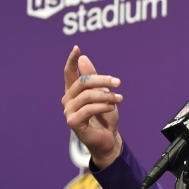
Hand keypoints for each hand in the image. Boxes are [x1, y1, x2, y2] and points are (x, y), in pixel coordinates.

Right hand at [62, 45, 123, 167]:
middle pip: (82, 82)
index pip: (69, 73)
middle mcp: (68, 100)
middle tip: (117, 82)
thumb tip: (83, 59)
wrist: (108, 139)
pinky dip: (103, 106)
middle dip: (102, 80)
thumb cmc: (105, 117)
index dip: (72, 61)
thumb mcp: (103, 95)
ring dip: (106, 96)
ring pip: (87, 96)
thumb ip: (95, 79)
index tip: (77, 48)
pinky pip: (88, 109)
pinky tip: (112, 108)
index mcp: (74, 92)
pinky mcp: (73, 122)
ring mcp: (68, 112)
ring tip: (119, 99)